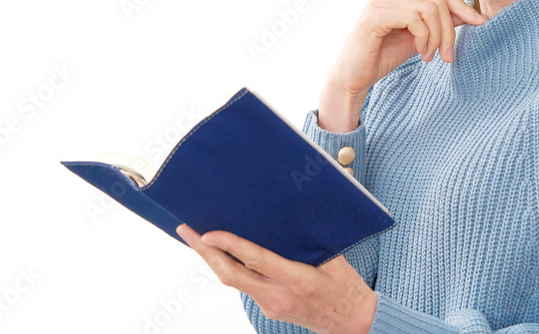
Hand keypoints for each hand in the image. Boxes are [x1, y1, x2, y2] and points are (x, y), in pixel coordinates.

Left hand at [176, 223, 376, 333]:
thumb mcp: (335, 258)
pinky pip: (244, 286)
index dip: (230, 246)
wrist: (352, 324)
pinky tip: (222, 255)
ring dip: (212, 260)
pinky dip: (229, 268)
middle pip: (230, 275)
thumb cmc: (346, 287)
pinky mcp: (268, 308)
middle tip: (186, 231)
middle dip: (204, 252)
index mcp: (296, 280)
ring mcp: (270, 304)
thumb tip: (291, 214)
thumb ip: (310, 240)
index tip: (209, 234)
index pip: (256, 260)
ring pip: (233, 281)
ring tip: (196, 238)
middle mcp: (278, 295)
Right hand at [327, 0, 485, 99]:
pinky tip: (420, 54)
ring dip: (437, 37)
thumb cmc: (383, 56)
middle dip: (449, 29)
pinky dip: (424, 38)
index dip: (462, 6)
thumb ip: (439, 23)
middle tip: (448, 55)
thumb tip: (470, 14)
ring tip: (431, 56)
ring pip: (430, 9)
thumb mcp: (420, 37)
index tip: (480, 23)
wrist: (355, 76)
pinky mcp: (375, 13)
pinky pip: (414, 18)